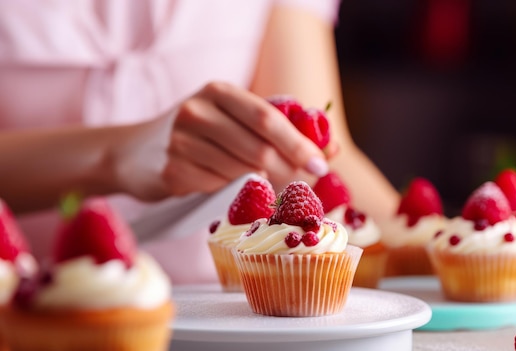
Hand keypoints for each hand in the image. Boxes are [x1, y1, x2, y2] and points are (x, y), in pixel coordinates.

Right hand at [113, 81, 328, 199]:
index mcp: (218, 91)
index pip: (268, 118)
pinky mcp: (171, 172)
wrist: (134, 152)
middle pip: (258, 148)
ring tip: (268, 188)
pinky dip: (231, 193)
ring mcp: (180, 142)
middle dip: (289, 170)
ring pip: (241, 173)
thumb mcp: (232, 119)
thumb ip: (279, 129)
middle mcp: (197, 111)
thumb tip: (331, 148)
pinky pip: (218, 190)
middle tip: (306, 185)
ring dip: (262, 185)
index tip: (322, 163)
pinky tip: (226, 188)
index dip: (299, 142)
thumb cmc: (196, 134)